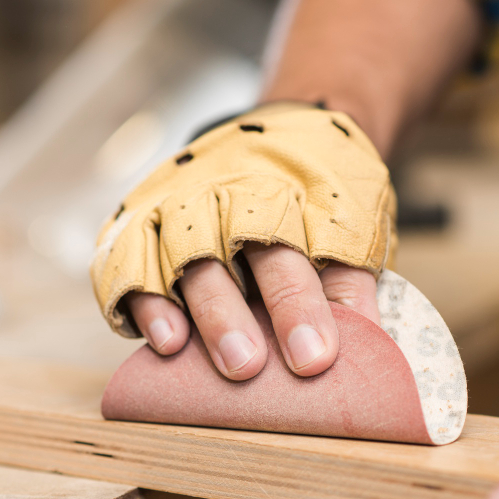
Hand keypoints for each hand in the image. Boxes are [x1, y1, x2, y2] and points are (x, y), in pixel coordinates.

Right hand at [91, 104, 395, 380]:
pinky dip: (140, 300)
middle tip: (248, 367)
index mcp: (296, 196)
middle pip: (238, 255)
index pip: (301, 254)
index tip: (314, 360)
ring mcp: (186, 206)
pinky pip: (129, 261)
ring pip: (184, 257)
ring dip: (195, 311)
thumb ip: (353, 285)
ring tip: (190, 351)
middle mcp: (235, 196)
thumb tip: (369, 354)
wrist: (282, 131)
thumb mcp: (354, 223)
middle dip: (236, 314)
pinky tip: (161, 338)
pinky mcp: (144, 222)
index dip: (304, 309)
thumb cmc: (321, 194)